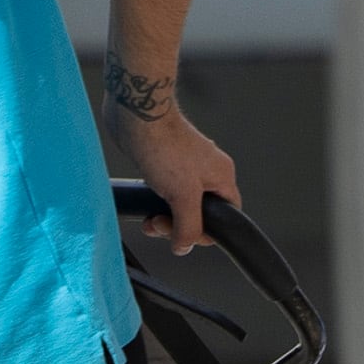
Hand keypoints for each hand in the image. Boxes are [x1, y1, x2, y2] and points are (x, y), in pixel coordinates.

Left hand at [124, 101, 241, 252]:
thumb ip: (188, 227)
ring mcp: (186, 166)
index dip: (206, 232)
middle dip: (178, 225)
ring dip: (164, 216)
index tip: (182, 236)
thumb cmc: (164, 148)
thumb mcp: (182, 196)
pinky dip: (155, 201)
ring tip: (148, 220)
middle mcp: (208, 171)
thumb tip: (184, 247)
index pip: (227, 216)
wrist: (136, 115)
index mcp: (222, 177)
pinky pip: (165, 191)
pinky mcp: (165, 162)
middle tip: (158, 224)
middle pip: (201, 212)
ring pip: (181, 203)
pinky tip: (144, 202)